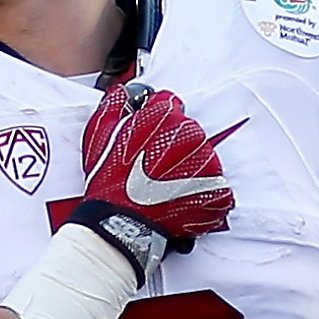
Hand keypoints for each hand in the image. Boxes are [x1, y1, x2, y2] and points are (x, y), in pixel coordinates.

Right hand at [71, 83, 241, 279]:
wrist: (120, 225)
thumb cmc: (109, 183)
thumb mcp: (99, 134)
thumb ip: (115, 104)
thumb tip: (128, 93)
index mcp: (165, 116)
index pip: (170, 105)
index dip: (157, 123)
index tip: (151, 138)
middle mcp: (190, 135)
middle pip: (189, 131)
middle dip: (175, 146)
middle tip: (156, 167)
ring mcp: (206, 164)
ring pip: (205, 156)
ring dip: (190, 169)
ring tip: (167, 185)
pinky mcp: (216, 192)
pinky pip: (218, 187)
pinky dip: (205, 194)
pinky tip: (183, 200)